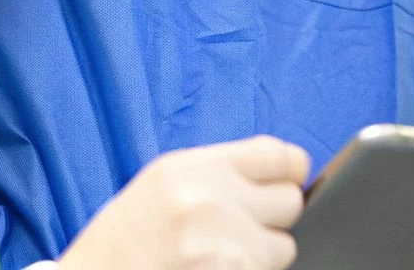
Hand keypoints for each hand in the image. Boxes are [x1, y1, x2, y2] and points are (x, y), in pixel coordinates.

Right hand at [56, 135, 309, 269]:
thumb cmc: (122, 245)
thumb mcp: (162, 187)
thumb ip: (219, 174)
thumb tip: (285, 173)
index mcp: (192, 169)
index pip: (279, 155)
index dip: (290, 170)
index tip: (288, 181)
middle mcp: (212, 203)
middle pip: (291, 202)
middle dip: (271, 219)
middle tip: (235, 232)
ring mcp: (225, 249)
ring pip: (284, 248)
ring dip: (259, 258)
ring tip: (213, 259)